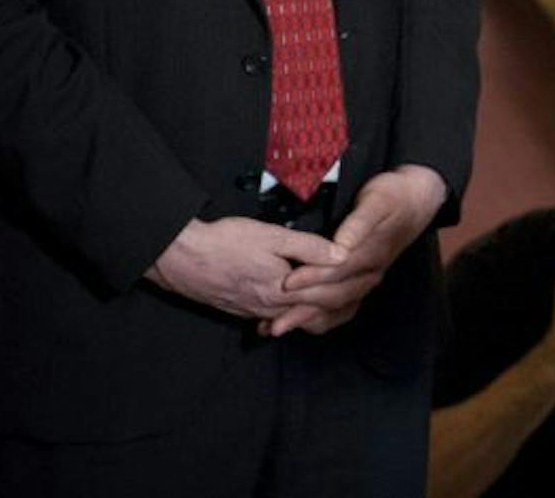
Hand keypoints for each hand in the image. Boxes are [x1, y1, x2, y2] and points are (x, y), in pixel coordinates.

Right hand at [146, 215, 344, 320]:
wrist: (181, 259)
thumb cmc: (226, 242)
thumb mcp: (271, 237)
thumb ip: (308, 247)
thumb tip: (342, 254)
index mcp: (282, 291)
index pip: (326, 295)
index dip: (352, 286)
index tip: (373, 278)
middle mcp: (269, 308)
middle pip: (312, 310)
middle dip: (340, 300)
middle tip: (363, 291)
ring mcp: (253, 312)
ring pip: (292, 316)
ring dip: (315, 310)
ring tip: (339, 301)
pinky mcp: (239, 311)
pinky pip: (273, 317)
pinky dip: (290, 314)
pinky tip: (295, 310)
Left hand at [267, 164, 446, 335]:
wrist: (414, 202)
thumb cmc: (391, 196)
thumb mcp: (377, 201)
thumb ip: (359, 224)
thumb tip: (341, 245)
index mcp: (371, 253)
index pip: (337, 271)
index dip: (311, 278)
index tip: (286, 283)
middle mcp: (370, 273)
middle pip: (334, 296)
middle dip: (303, 306)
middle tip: (273, 316)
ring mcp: (367, 282)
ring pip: (336, 308)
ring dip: (307, 319)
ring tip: (277, 327)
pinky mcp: (362, 285)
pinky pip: (341, 311)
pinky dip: (318, 320)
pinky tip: (297, 323)